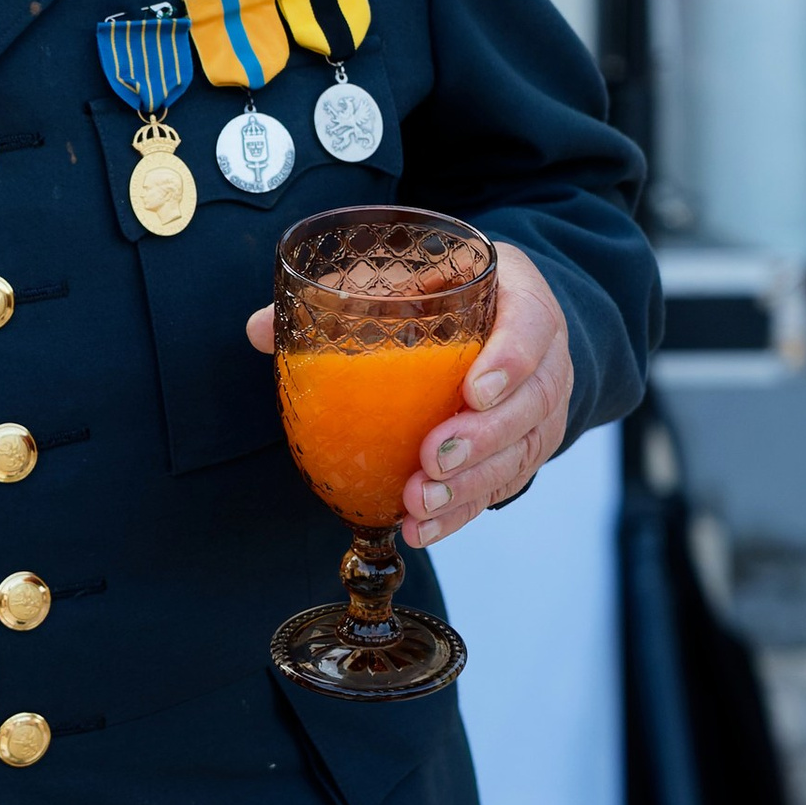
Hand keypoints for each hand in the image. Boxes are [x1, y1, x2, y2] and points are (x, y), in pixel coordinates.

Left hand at [245, 239, 571, 548]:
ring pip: (519, 453)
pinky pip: (501, 487)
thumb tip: (260, 330)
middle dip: (482, 437)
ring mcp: (540, 410)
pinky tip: (421, 528)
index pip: (532, 325)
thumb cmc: (448, 292)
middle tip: (433, 458)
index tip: (474, 389)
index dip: (510, 358)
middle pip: (532, 403)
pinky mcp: (525, 450)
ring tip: (419, 504)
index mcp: (522, 299)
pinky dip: (461, 512)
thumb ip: (345, 295)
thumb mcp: (409, 276)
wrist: (505, 318)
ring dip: (469, 486)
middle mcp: (545, 358)